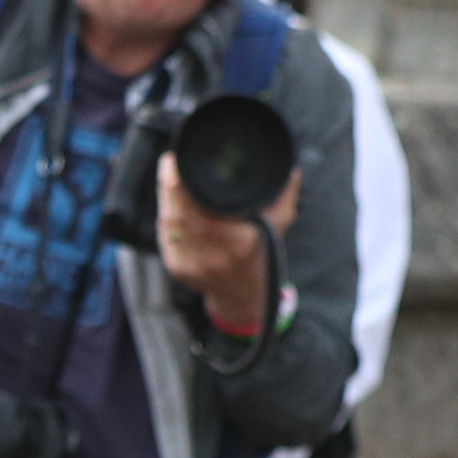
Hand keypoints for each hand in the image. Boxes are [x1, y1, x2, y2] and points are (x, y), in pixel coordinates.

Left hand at [157, 160, 296, 332]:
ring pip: (169, 225)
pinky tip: (168, 202)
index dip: (184, 185)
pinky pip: (165, 236)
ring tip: (168, 176)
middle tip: (170, 163)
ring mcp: (191, 264)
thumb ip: (283, 198)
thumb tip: (292, 171)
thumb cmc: (260, 255)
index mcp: (240, 242)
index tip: (178, 162)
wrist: (243, 295)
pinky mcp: (176, 268)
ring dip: (166, 198)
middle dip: (171, 187)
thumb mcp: (278, 227)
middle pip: (180, 215)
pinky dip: (166, 216)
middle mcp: (213, 254)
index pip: (204, 209)